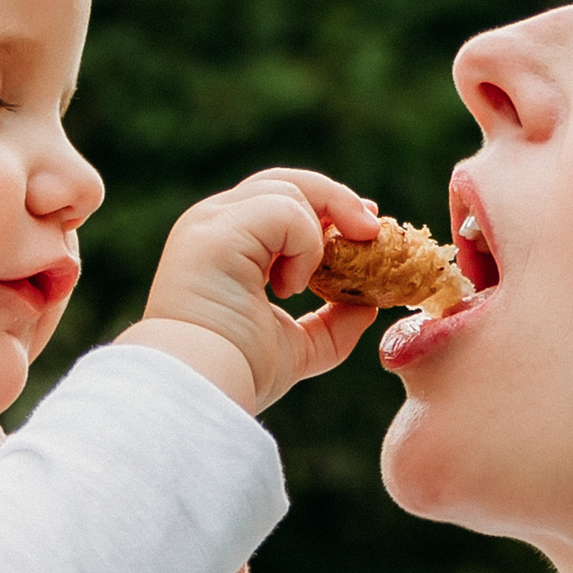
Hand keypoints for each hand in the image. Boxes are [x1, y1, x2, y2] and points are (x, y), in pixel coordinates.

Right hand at [119, 168, 383, 411]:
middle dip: (336, 200)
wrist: (202, 391)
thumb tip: (369, 306)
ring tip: (306, 286)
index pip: (280, 199)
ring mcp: (211, 223)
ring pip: (288, 190)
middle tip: (371, 230)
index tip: (364, 227)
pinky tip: (290, 288)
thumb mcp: (298, 346)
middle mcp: (214, 223)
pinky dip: (304, 245)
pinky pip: (284, 211)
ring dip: (318, 235)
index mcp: (227, 242)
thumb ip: (332, 325)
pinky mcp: (217, 232)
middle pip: (285, 181)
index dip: (327, 206)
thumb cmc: (237, 372)